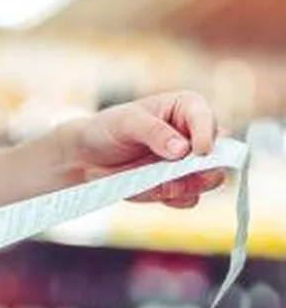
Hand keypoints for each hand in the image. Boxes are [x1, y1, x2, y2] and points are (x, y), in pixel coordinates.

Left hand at [59, 91, 226, 207]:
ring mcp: (188, 164)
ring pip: (207, 181)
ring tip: (158, 183)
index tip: (198, 152)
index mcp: (187, 108)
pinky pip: (187, 199)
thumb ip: (155, 133)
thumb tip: (182, 148)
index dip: (207, 136)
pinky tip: (150, 190)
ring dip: (186, 187)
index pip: (208, 120)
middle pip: (219, 156)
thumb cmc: (109, 129)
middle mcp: (194, 136)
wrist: (88, 157)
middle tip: (177, 175)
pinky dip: (172, 199)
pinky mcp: (178, 187)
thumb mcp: (126, 123)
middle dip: (203, 169)